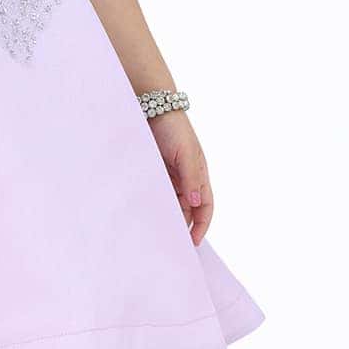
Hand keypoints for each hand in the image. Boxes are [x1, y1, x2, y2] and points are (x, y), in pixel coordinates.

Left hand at [146, 108, 211, 245]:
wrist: (151, 106)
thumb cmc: (173, 127)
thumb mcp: (185, 153)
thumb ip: (191, 178)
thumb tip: (196, 203)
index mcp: (199, 174)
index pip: (204, 207)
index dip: (201, 225)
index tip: (191, 243)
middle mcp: (185, 177)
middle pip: (186, 208)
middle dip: (180, 224)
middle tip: (168, 242)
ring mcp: (168, 174)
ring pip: (169, 201)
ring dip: (164, 214)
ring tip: (154, 231)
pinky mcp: (153, 169)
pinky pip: (154, 191)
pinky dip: (151, 202)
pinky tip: (143, 212)